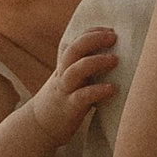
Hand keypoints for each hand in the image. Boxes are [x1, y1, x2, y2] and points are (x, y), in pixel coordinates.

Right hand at [30, 23, 118, 149]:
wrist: (40, 126)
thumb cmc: (65, 100)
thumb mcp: (72, 78)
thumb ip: (87, 67)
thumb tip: (116, 55)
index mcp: (65, 65)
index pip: (76, 41)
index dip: (92, 32)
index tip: (111, 30)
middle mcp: (63, 73)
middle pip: (74, 49)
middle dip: (93, 39)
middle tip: (114, 38)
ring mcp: (65, 90)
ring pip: (75, 70)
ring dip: (96, 62)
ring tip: (115, 60)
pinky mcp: (69, 108)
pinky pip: (82, 96)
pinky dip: (97, 91)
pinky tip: (112, 89)